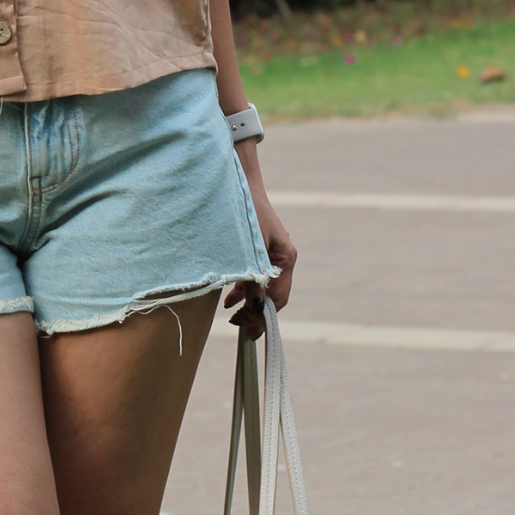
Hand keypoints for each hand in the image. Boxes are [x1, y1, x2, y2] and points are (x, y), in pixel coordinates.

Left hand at [225, 182, 296, 338]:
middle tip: (235, 322)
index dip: (264, 317)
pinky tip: (228, 299)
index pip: (278, 298)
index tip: (249, 331)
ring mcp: (269, 254)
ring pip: (261, 287)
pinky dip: (241, 289)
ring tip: (231, 314)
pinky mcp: (257, 250)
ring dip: (247, 302)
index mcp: (285, 258)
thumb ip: (252, 279)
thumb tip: (255, 308)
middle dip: (255, 311)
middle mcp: (281, 258)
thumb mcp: (248, 250)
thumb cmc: (245, 212)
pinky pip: (252, 276)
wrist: (238, 182)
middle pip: (271, 295)